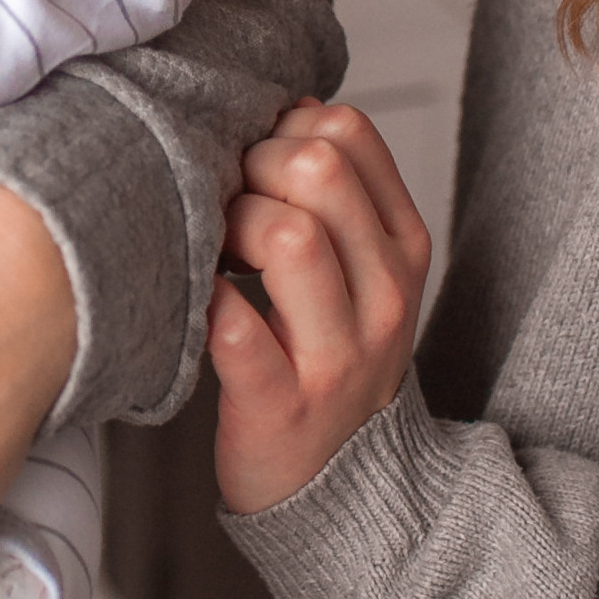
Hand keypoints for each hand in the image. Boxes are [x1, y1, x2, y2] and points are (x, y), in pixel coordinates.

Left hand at [207, 100, 428, 513]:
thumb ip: (336, 194)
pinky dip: (202, 301)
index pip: (352, 134)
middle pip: (318, 172)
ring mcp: (340, 354)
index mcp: (404, 247)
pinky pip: (235, 328)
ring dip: (227, 226)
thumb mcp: (360, 273)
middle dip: (249, 168)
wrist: (342, 490)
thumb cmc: (329, 360)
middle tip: (221, 202)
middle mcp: (385, 295)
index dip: (283, 127)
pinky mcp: (284, 405)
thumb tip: (291, 108)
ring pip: (287, 237)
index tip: (254, 163)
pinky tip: (195, 301)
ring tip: (210, 250)